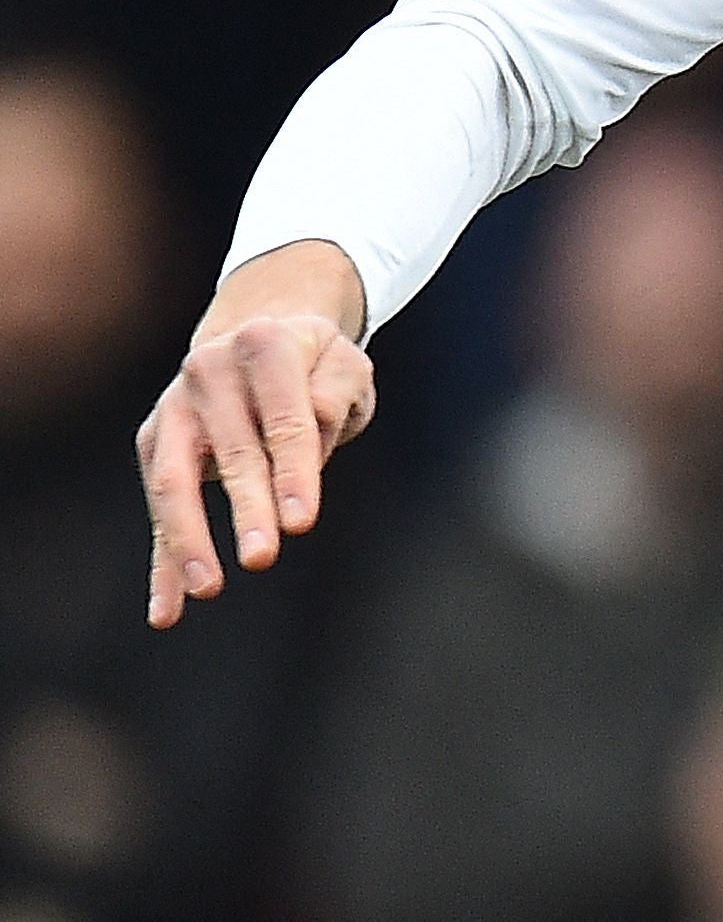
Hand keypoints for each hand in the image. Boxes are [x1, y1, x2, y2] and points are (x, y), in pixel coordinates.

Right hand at [139, 240, 374, 629]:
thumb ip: (334, 396)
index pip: (286, 418)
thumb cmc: (314, 363)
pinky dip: (163, 563)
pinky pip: (157, 511)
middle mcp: (208, 371)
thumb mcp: (345, 364)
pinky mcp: (154, 444)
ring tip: (207, 588)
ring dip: (189, 538)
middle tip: (262, 557)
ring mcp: (173, 408)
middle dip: (248, 508)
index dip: (294, 471)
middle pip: (232, 452)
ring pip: (174, 481)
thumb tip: (306, 449)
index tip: (301, 523)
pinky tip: (166, 610)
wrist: (258, 336)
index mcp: (263, 344)